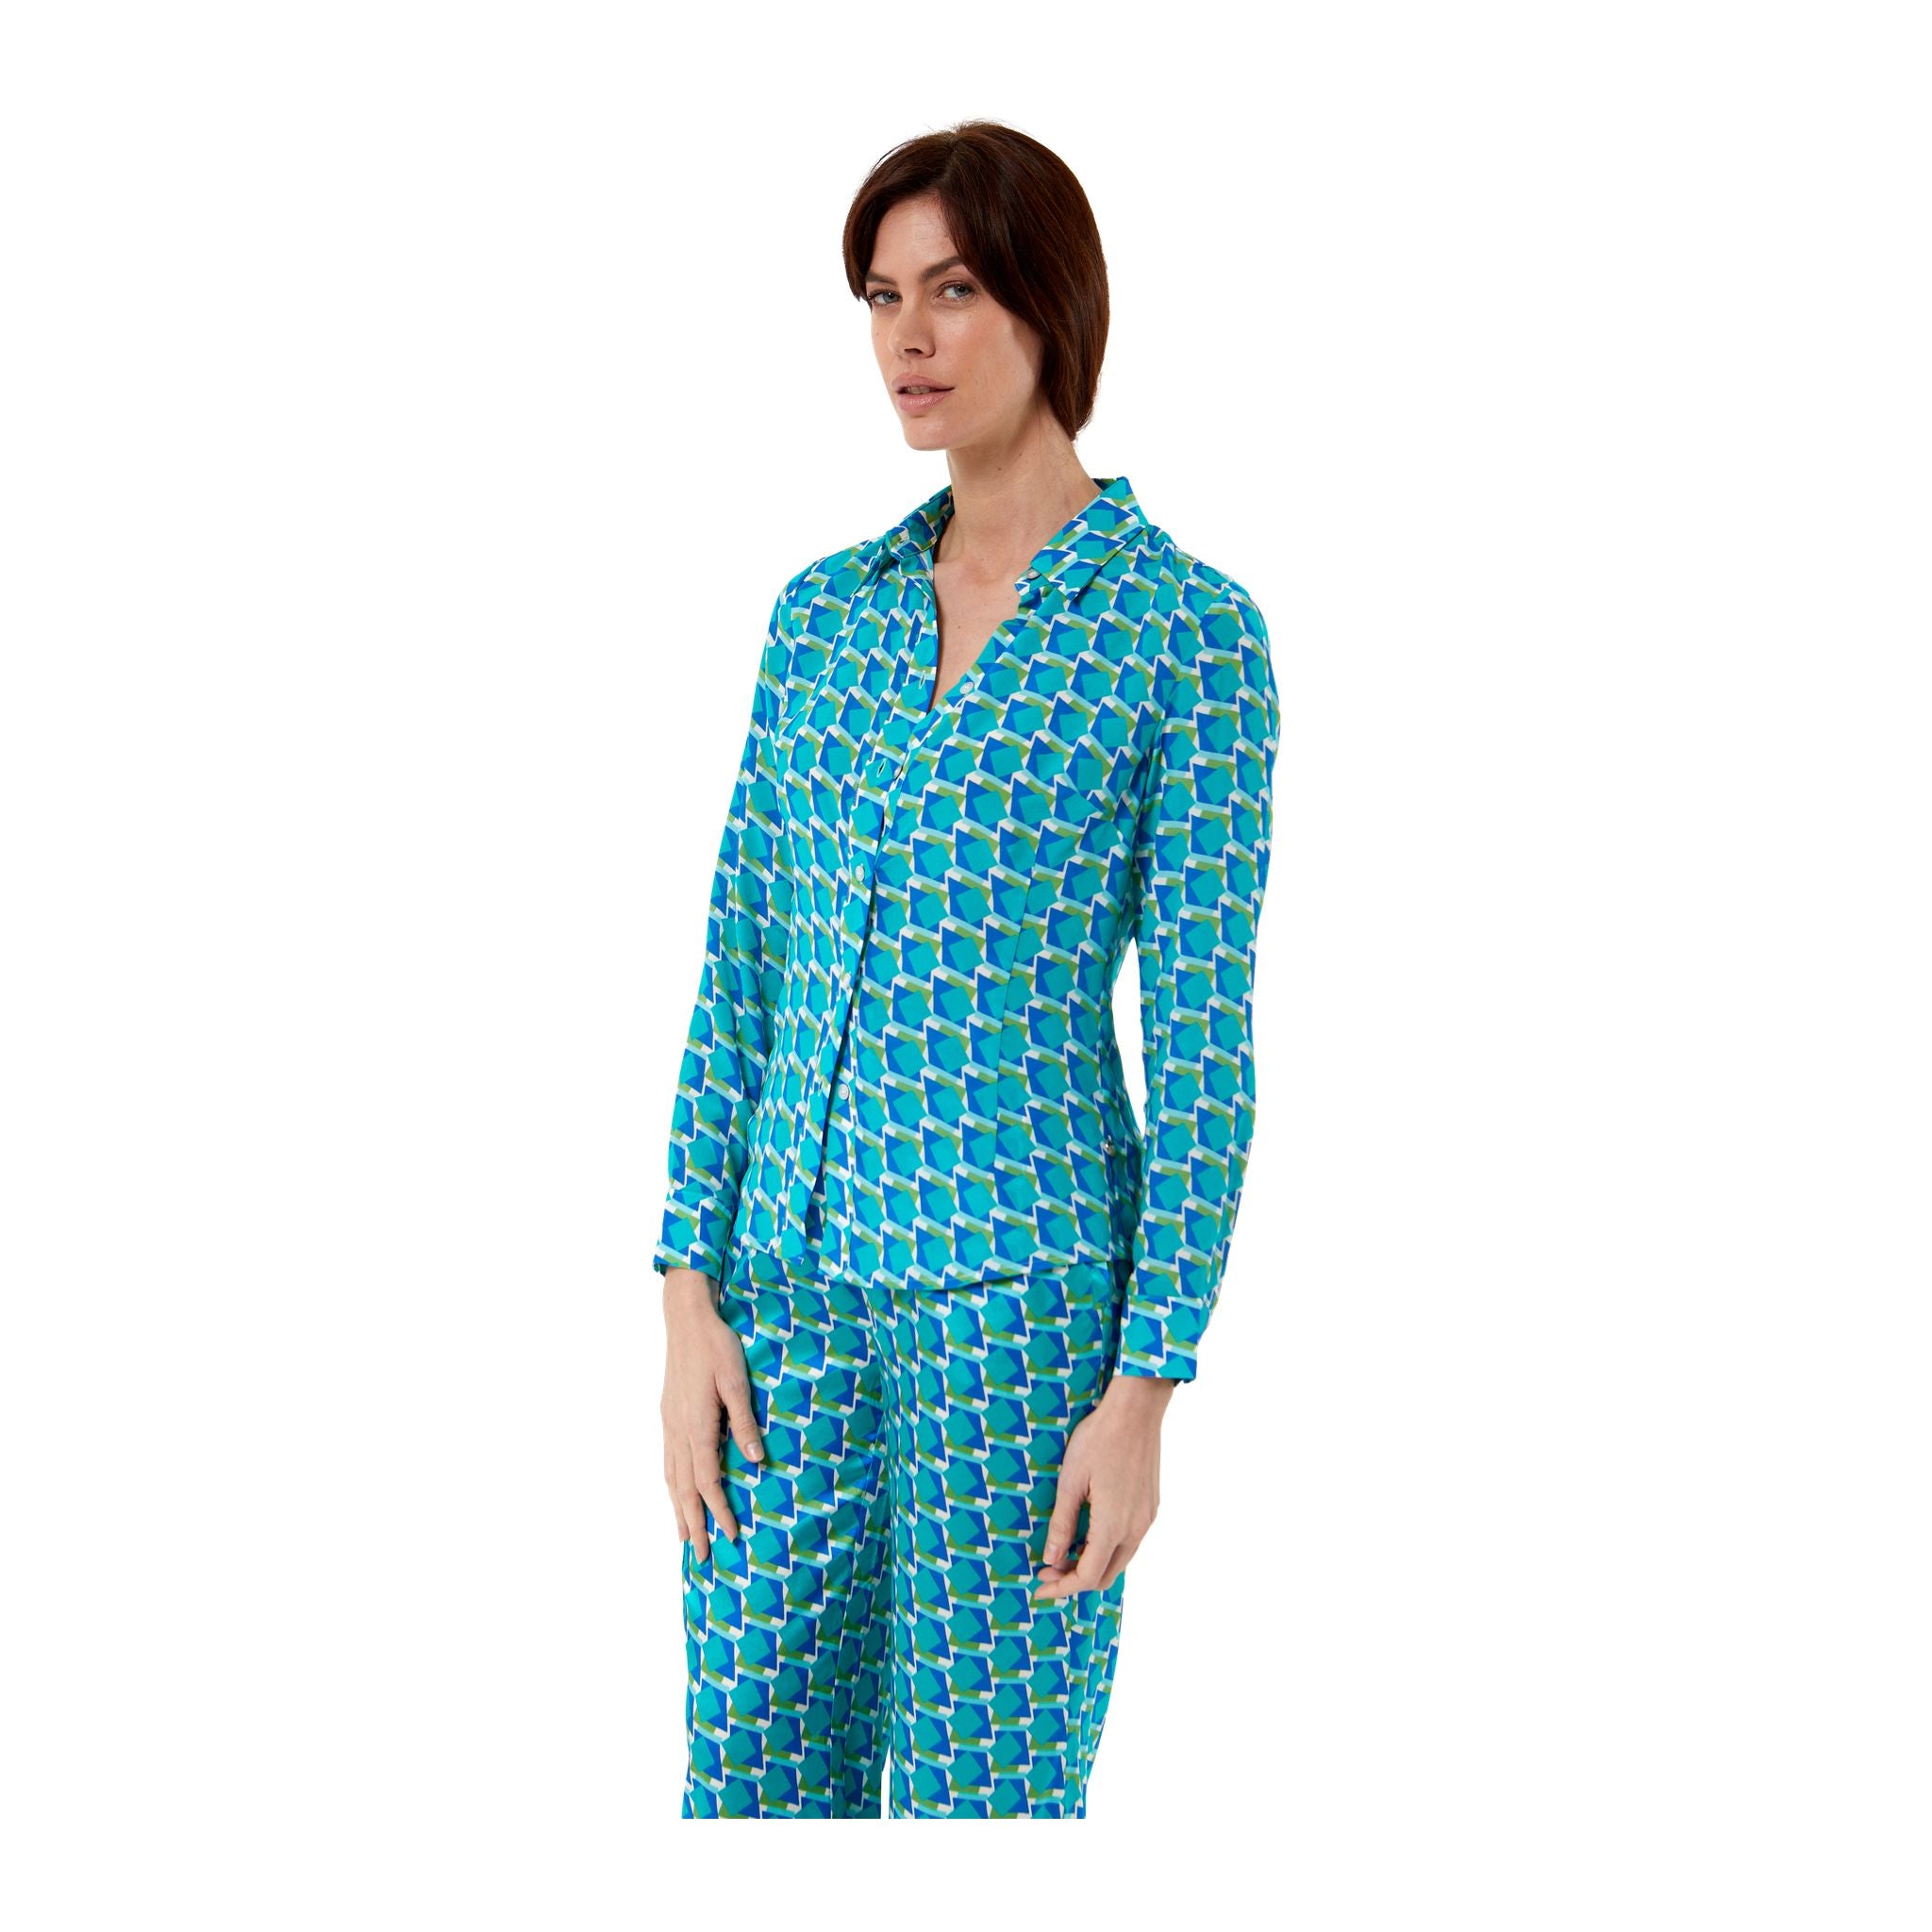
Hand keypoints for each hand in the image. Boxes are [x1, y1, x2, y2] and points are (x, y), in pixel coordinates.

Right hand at [661, 1267, 765, 1565]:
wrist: (686, 1320)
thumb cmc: (717, 1346)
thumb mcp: (737, 1381)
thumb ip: (744, 1421)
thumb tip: (756, 1459)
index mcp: (697, 1425)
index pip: (707, 1480)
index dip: (718, 1510)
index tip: (731, 1535)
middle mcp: (678, 1431)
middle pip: (684, 1489)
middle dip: (693, 1524)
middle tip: (700, 1557)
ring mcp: (670, 1424)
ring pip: (671, 1478)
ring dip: (678, 1510)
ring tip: (684, 1537)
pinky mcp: (668, 1416)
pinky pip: (668, 1462)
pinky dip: (672, 1486)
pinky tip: (676, 1493)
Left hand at [1031, 1372, 1177, 1601]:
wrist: (1136, 1411)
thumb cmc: (1098, 1440)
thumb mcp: (1070, 1482)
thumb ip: (1062, 1524)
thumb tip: (1051, 1558)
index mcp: (1113, 1526)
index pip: (1087, 1576)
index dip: (1061, 1587)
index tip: (1040, 1584)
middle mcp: (1135, 1529)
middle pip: (1106, 1575)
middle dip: (1075, 1580)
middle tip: (1048, 1568)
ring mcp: (1147, 1519)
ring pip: (1120, 1560)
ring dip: (1093, 1564)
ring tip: (1064, 1552)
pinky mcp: (1151, 1507)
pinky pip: (1129, 1542)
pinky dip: (1107, 1548)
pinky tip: (1088, 1533)